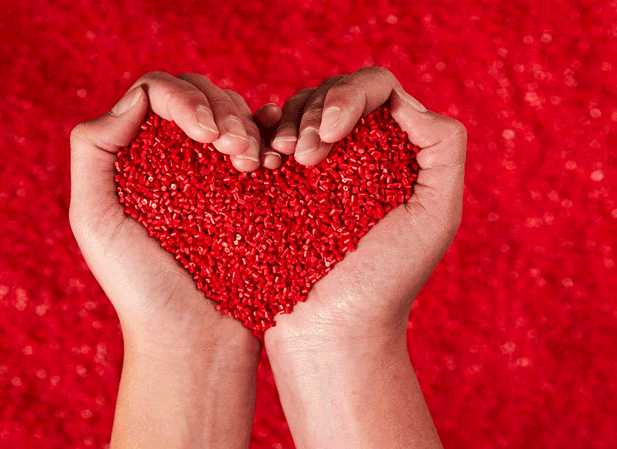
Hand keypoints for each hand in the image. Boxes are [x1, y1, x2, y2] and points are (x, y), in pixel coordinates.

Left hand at [69, 72, 279, 447]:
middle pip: (198, 94)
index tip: (205, 135)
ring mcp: (215, 172)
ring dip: (246, 126)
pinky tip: (272, 161)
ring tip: (249, 164)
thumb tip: (135, 99)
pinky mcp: (252, 190)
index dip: (184, 99)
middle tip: (233, 152)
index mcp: (134, 157)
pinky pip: (265, 141)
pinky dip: (271, 138)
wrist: (196, 338)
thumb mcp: (95, 219)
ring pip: (234, 112)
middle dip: (220, 111)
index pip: (157, 94)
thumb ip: (93, 149)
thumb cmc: (141, 287)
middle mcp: (174, 157)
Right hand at [263, 67, 464, 448]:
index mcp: (395, 152)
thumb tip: (405, 103)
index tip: (332, 134)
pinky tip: (263, 164)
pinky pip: (264, 136)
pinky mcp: (277, 184)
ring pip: (297, 108)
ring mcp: (313, 168)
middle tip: (308, 158)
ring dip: (288, 124)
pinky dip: (260, 137)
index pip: (375, 89)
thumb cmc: (385, 281)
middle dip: (316, 112)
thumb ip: (443, 147)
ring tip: (283, 162)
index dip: (350, 96)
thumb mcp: (436, 215)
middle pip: (333, 92)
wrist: (331, 330)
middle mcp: (356, 154)